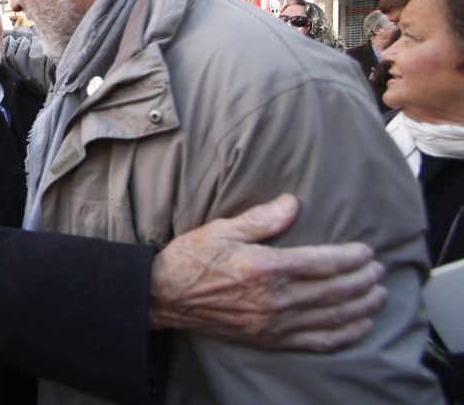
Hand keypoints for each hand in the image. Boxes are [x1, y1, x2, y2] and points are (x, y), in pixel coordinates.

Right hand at [149, 194, 385, 351]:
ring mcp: (273, 322)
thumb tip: (293, 203)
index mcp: (264, 267)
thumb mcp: (223, 228)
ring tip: (378, 295)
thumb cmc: (191, 257)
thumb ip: (262, 218)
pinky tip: (359, 326)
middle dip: (362, 280)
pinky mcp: (268, 338)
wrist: (165, 295)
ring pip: (331, 317)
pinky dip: (343, 334)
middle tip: (379, 270)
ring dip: (360, 306)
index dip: (350, 258)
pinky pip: (316, 341)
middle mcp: (273, 298)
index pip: (322, 263)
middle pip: (333, 290)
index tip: (367, 251)